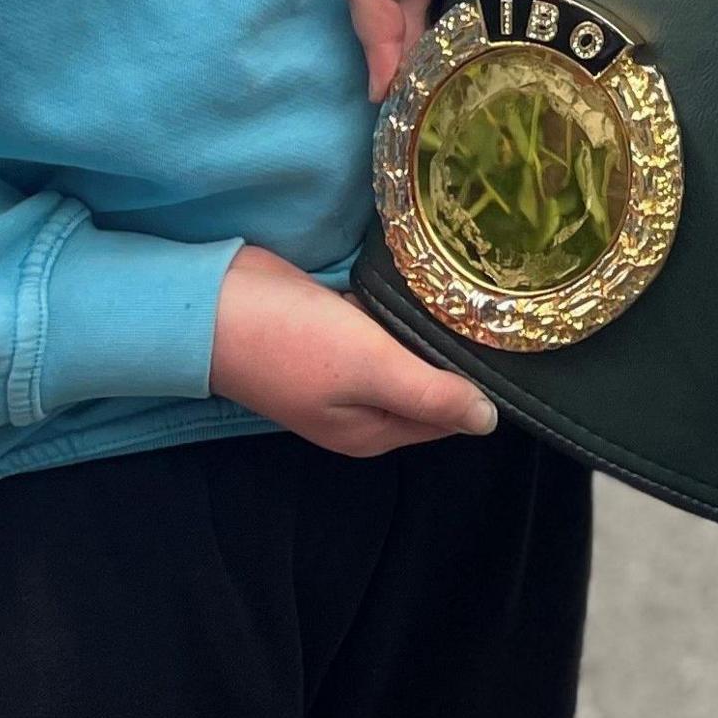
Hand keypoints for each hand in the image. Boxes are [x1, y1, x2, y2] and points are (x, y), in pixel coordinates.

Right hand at [207, 246, 498, 456]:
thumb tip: (488, 423)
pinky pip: (380, 329)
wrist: (210, 303)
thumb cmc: (292, 342)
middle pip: (429, 386)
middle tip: (494, 310)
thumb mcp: (370, 369)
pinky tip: (423, 286)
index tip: (507, 343)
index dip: (478, 386)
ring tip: (470, 294)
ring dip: (428, 332)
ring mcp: (342, 374)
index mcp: (373, 431)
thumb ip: (430, 396)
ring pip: (406, 356)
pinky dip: (398, 313)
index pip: (447, 417)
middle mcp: (361, 409)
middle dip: (455, 356)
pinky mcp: (331, 336)